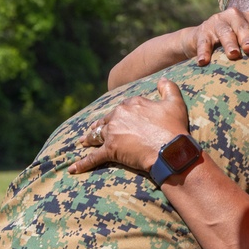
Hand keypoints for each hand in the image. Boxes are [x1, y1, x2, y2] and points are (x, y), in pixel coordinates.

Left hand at [69, 78, 189, 174]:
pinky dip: (82, 164)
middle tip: (94, 130)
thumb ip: (169, 88)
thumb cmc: (173, 128)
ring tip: (83, 141)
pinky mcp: (110, 150)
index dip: (124, 115)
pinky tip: (72, 169)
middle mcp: (119, 115)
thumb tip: (163, 79)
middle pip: (106, 121)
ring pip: (97, 135)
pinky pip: (93, 158)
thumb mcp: (175, 103)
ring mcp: (113, 133)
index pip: (123, 108)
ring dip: (89, 138)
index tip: (124, 120)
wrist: (170, 150)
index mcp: (131, 103)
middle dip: (100, 126)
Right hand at [185, 8, 248, 65]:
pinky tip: (203, 62)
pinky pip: (203, 42)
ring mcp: (217, 23)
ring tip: (233, 55)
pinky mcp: (202, 33)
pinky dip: (203, 52)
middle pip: (244, 27)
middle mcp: (234, 16)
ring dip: (229, 44)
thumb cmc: (235, 37)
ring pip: (224, 33)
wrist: (202, 37)